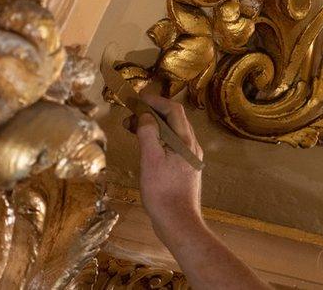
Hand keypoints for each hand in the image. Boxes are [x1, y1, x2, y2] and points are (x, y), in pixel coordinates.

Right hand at [126, 92, 204, 238]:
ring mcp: (190, 158)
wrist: (178, 222)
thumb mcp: (150, 160)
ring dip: (154, 126)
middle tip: (131, 115)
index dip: (156, 101)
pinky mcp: (185, 169)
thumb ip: (148, 134)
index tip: (138, 99)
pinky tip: (145, 147)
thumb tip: (145, 116)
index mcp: (186, 141)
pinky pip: (172, 145)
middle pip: (174, 120)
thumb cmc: (163, 192)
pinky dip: (158, 139)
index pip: (174, 110)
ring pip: (173, 133)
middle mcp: (192, 147)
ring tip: (133, 128)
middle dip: (152, 113)